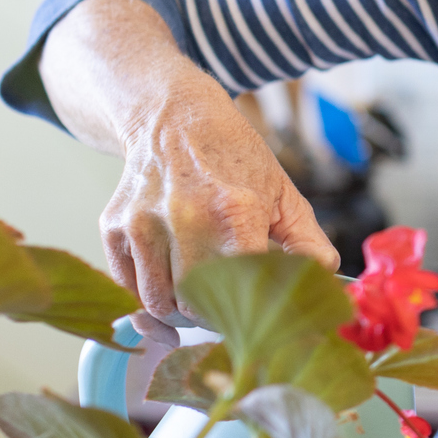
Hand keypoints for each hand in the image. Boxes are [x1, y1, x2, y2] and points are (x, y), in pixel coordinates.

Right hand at [102, 81, 337, 343]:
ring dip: (180, 310)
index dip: (252, 312)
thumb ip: (308, 244)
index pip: (243, 291)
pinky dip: (149, 296)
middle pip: (195, 308)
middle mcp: (182, 219)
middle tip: (230, 309)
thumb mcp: (283, 195)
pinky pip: (128, 286)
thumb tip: (325, 282)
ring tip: (201, 294)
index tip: (261, 319)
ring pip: (157, 303)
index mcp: (233, 212)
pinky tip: (171, 284)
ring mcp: (142, 224)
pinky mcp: (113, 227)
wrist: (174, 118)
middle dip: (215, 315)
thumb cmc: (235, 159)